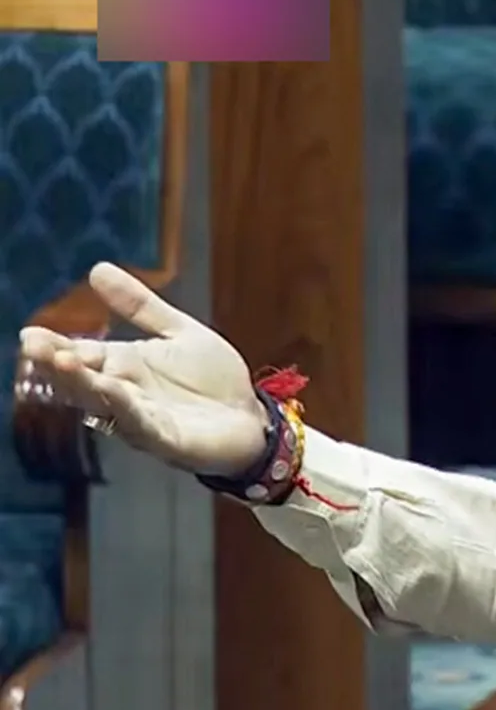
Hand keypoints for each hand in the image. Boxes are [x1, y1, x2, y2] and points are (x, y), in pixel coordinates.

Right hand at [17, 262, 268, 476]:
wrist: (251, 417)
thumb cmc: (213, 380)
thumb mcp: (179, 332)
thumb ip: (141, 306)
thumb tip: (97, 269)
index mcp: (122, 366)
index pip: (81, 354)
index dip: (55, 346)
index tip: (30, 334)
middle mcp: (124, 393)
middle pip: (83, 379)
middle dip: (58, 364)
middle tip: (34, 347)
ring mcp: (142, 419)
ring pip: (106, 402)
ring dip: (85, 384)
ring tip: (66, 363)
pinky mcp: (168, 440)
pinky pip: (143, 425)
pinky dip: (128, 410)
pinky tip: (115, 392)